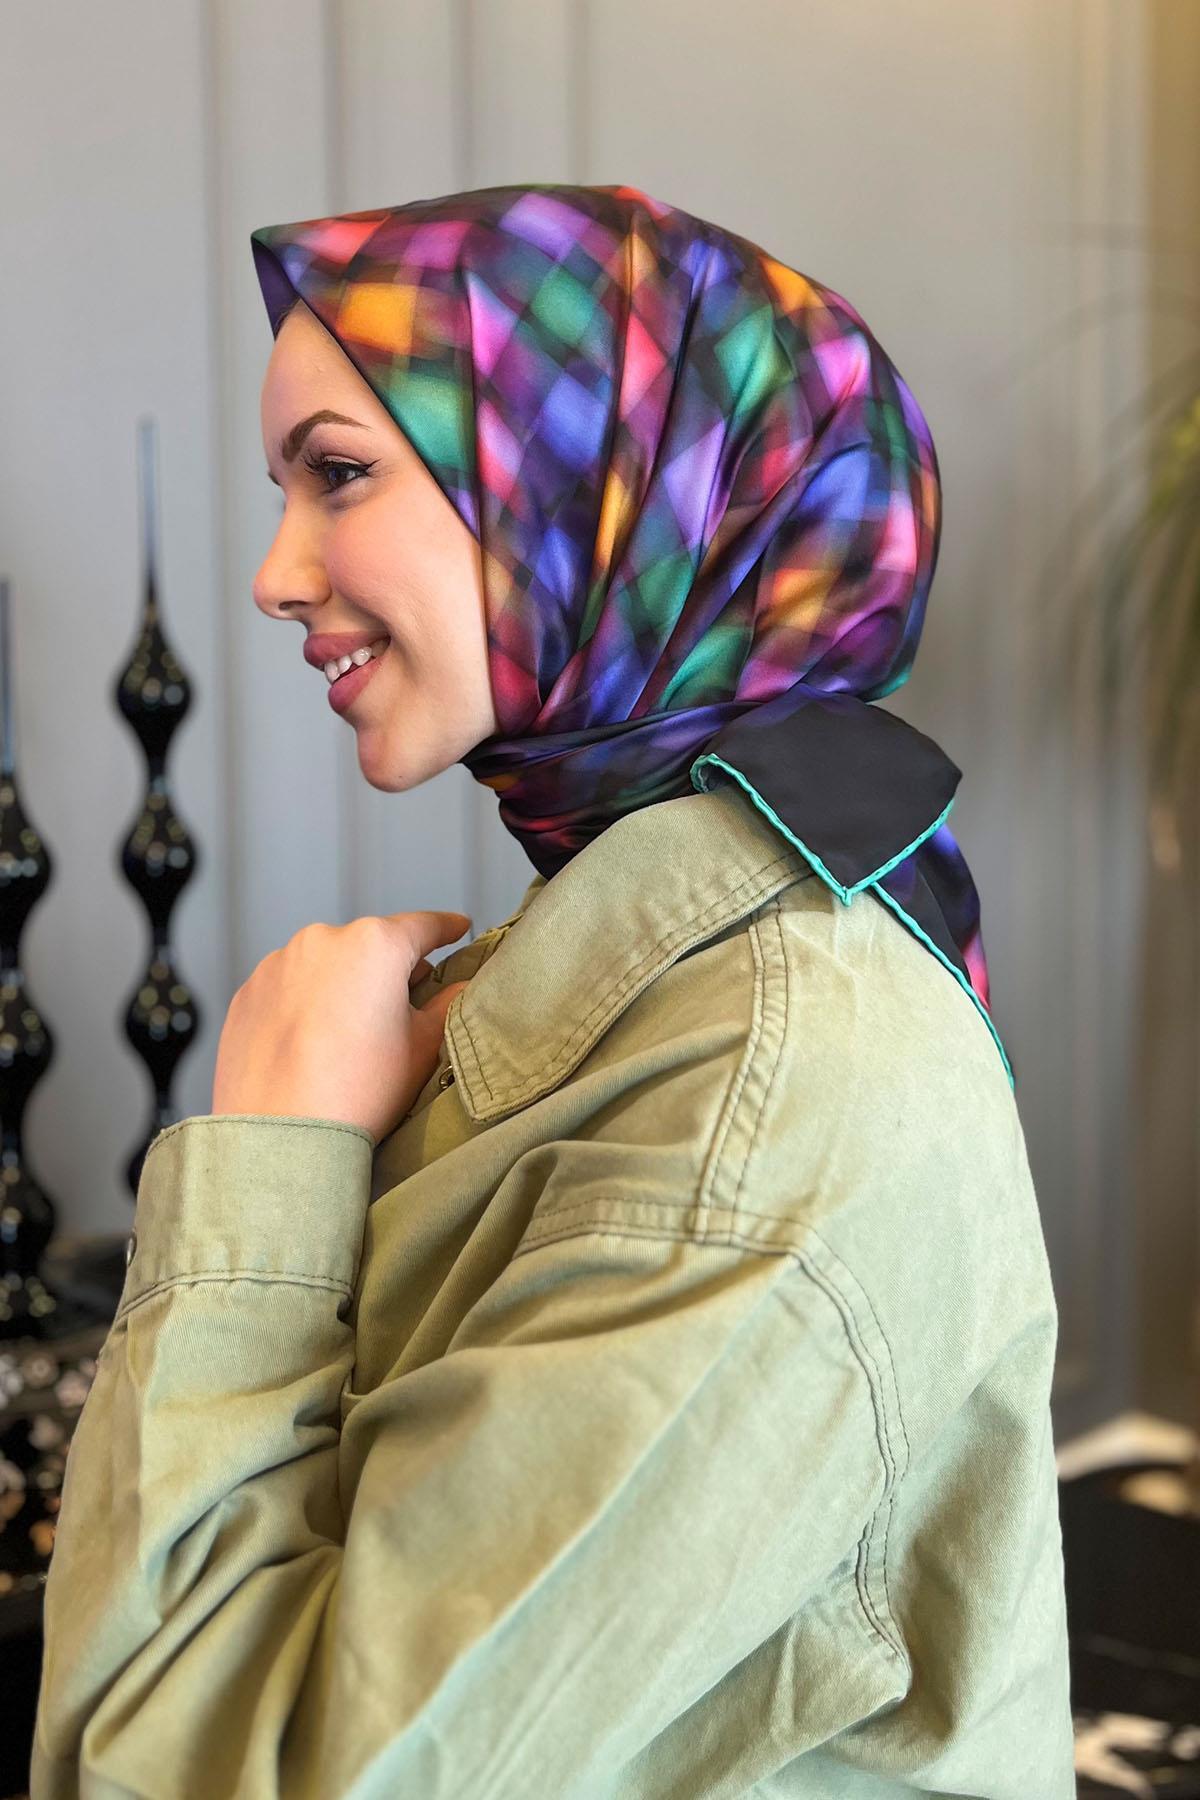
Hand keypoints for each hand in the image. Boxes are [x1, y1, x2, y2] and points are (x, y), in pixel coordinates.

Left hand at [210, 911, 472, 1145]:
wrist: (281, 1137)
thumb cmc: (361, 1091)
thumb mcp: (425, 1046)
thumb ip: (451, 1004)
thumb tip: (463, 987)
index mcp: (374, 945)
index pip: (423, 925)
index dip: (447, 928)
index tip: (459, 929)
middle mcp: (322, 940)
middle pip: (371, 945)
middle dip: (389, 969)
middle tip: (403, 1007)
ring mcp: (277, 964)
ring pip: (326, 965)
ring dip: (343, 985)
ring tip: (349, 1035)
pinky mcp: (247, 993)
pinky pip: (288, 988)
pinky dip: (305, 1004)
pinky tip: (312, 1044)